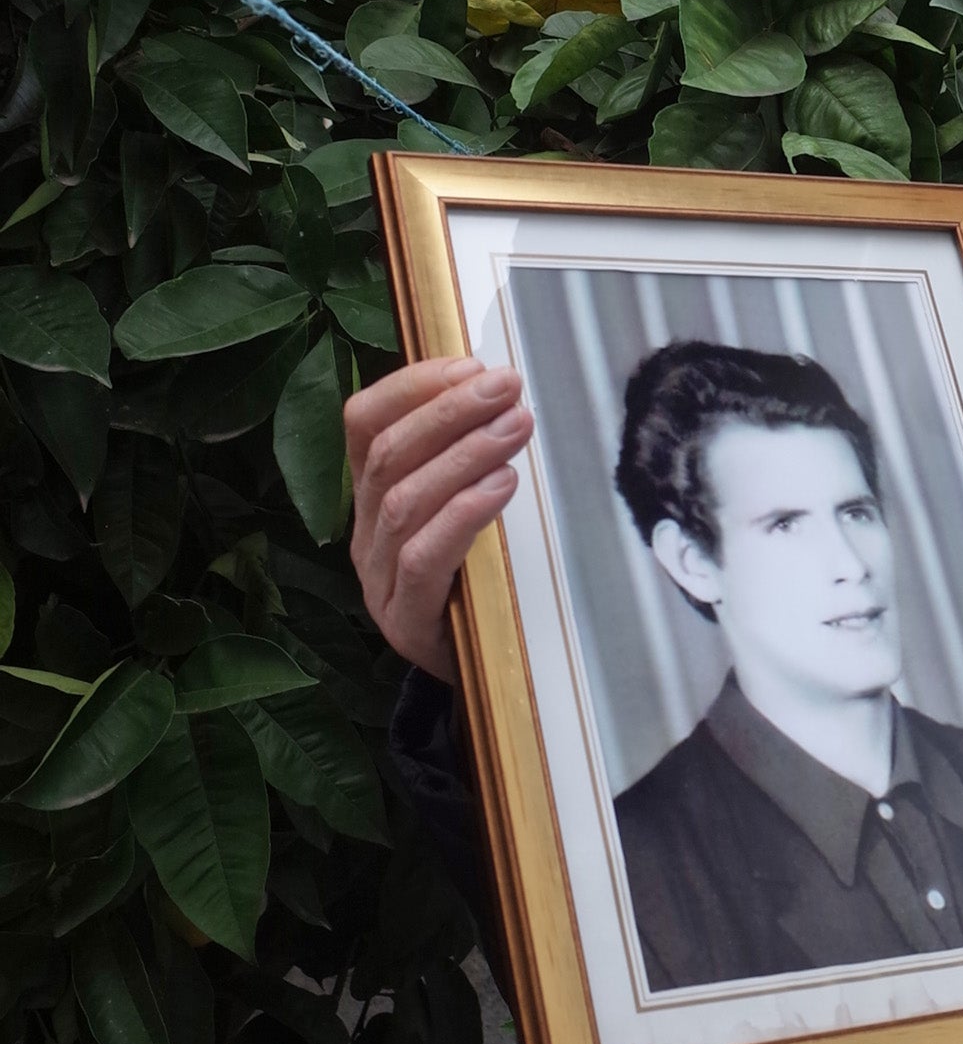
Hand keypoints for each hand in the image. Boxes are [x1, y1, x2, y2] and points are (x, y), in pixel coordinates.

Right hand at [345, 357, 533, 682]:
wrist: (480, 681)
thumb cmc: (478, 583)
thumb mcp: (467, 514)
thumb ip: (468, 463)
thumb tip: (503, 393)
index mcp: (370, 499)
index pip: (363, 425)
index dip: (412, 386)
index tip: (470, 363)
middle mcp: (364, 535)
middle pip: (387, 455)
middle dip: (449, 410)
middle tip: (507, 385)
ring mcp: (379, 580)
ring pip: (404, 500)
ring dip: (464, 452)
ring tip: (517, 425)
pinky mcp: (407, 621)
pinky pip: (425, 556)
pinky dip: (464, 512)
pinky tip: (503, 485)